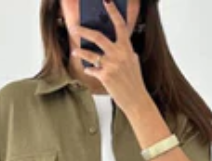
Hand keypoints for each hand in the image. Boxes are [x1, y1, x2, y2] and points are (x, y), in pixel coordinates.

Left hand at [72, 1, 148, 115]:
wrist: (136, 99)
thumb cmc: (135, 81)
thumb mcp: (133, 62)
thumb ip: (124, 51)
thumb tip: (114, 45)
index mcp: (127, 48)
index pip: (120, 25)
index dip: (113, 11)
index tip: (106, 1)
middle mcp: (119, 54)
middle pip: (98, 36)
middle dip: (84, 31)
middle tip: (74, 27)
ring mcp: (111, 65)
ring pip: (91, 54)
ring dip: (81, 52)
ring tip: (75, 51)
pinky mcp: (105, 76)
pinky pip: (92, 70)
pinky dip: (89, 70)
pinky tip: (87, 70)